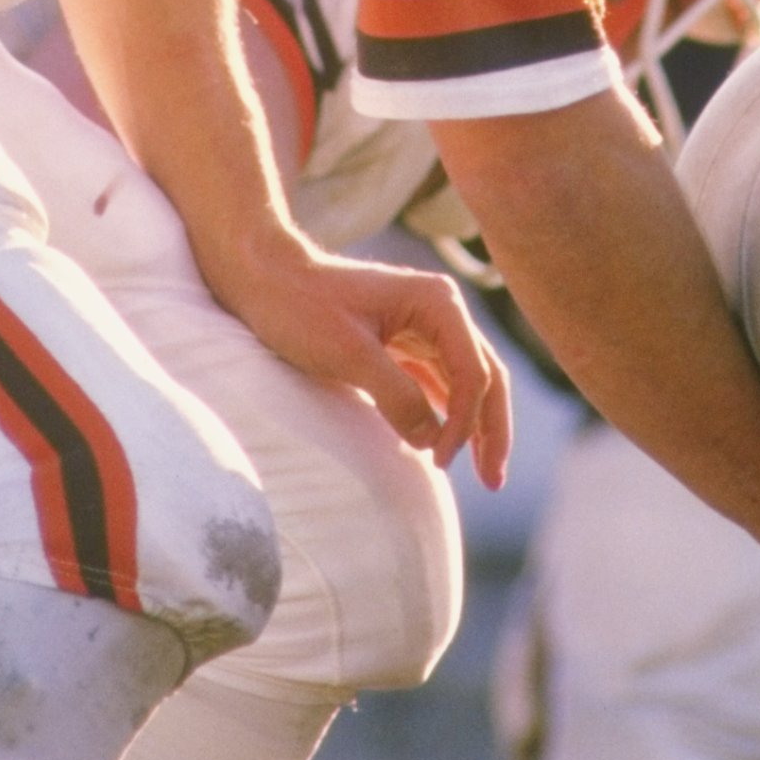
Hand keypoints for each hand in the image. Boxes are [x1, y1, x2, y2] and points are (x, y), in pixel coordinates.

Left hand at [211, 237, 512, 488]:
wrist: (264, 279)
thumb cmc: (302, 307)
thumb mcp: (349, 354)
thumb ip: (396, 395)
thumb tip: (433, 441)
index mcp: (436, 302)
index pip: (472, 371)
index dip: (466, 422)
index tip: (440, 461)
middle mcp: (439, 310)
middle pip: (484, 375)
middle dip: (492, 428)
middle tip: (494, 481)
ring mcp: (422, 326)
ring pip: (466, 381)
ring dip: (475, 425)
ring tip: (483, 473)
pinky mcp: (401, 342)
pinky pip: (438, 383)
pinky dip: (448, 414)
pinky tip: (446, 444)